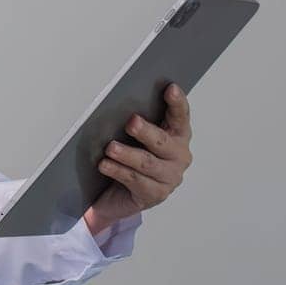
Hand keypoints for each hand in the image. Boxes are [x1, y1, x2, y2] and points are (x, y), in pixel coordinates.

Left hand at [83, 82, 192, 235]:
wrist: (117, 196)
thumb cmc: (128, 158)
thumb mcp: (133, 137)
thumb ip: (136, 121)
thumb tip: (120, 102)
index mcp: (177, 135)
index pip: (180, 116)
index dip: (177, 102)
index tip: (171, 88)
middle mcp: (178, 156)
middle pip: (163, 141)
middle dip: (146, 131)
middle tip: (131, 122)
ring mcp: (169, 177)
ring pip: (147, 163)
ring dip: (128, 154)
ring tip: (111, 148)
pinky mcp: (154, 194)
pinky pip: (135, 180)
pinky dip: (118, 171)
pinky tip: (105, 165)